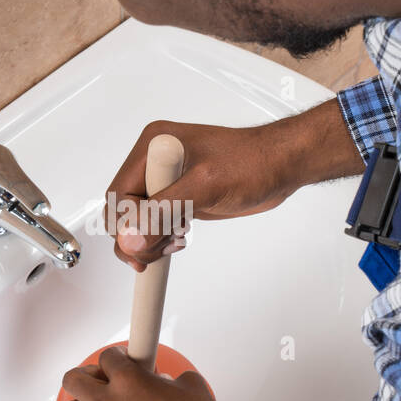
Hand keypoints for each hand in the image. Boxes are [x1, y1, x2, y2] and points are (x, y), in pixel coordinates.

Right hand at [108, 98, 361, 270]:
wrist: (282, 166)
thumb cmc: (253, 163)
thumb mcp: (205, 186)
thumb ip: (164, 211)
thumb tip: (131, 237)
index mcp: (153, 147)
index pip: (119, 194)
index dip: (124, 227)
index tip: (138, 251)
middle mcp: (155, 162)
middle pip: (124, 209)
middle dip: (137, 236)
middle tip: (158, 254)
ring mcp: (167, 180)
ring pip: (139, 220)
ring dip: (151, 239)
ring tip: (177, 241)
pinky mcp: (179, 195)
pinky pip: (156, 222)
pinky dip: (162, 237)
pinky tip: (181, 238)